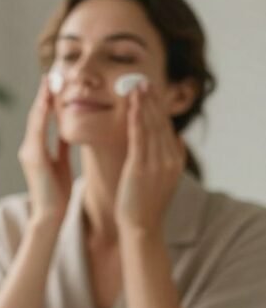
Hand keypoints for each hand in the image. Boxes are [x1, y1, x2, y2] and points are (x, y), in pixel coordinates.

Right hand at [17, 77, 71, 224]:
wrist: (50, 215)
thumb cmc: (58, 193)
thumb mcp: (61, 164)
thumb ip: (61, 147)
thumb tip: (66, 132)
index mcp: (36, 149)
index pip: (42, 119)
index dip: (47, 101)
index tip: (55, 83)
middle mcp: (28, 147)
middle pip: (36, 115)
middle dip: (43, 95)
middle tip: (51, 74)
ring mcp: (29, 152)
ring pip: (35, 120)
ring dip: (42, 100)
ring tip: (49, 81)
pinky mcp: (33, 157)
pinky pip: (38, 131)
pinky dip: (43, 115)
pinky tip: (48, 102)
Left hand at [115, 83, 185, 235]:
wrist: (141, 228)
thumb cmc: (146, 206)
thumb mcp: (163, 179)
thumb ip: (169, 159)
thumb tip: (175, 139)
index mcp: (175, 160)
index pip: (167, 127)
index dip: (159, 108)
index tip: (151, 91)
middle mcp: (169, 159)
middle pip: (161, 122)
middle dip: (153, 100)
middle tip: (144, 80)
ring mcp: (156, 163)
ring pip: (151, 126)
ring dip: (144, 103)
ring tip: (137, 85)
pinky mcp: (141, 167)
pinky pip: (139, 136)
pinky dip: (137, 117)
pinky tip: (133, 104)